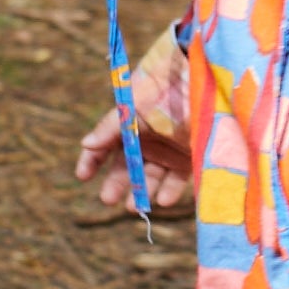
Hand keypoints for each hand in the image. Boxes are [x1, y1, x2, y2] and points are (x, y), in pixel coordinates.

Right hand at [75, 61, 192, 212]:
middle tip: (108, 200)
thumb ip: (112, 126)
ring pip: (151, 177)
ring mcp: (168, 150)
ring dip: (141, 191)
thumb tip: (85, 144)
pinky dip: (170, 191)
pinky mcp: (189, 157)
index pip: (105, 145)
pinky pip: (177, 179)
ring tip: (132, 207)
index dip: (92, 161)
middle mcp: (147, 139)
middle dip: (116, 183)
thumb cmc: (167, 89)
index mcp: (130, 123)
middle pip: (127, 166)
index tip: (83, 177)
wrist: (205, 81)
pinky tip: (162, 200)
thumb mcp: (136, 105)